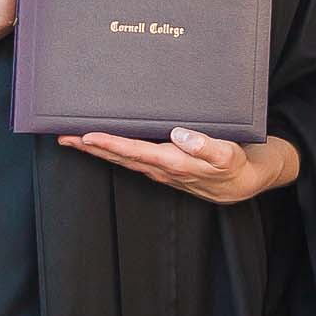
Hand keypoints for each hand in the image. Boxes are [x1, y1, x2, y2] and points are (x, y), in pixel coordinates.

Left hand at [57, 128, 297, 203]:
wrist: (252, 180)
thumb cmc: (241, 165)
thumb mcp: (229, 155)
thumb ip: (206, 147)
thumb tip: (178, 136)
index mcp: (175, 165)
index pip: (136, 153)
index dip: (110, 145)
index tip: (86, 136)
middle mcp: (164, 170)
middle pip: (121, 159)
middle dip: (92, 149)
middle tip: (63, 136)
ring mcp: (164, 170)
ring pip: (125, 160)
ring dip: (100, 150)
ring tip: (74, 138)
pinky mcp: (168, 166)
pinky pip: (136, 158)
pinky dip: (117, 150)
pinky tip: (107, 142)